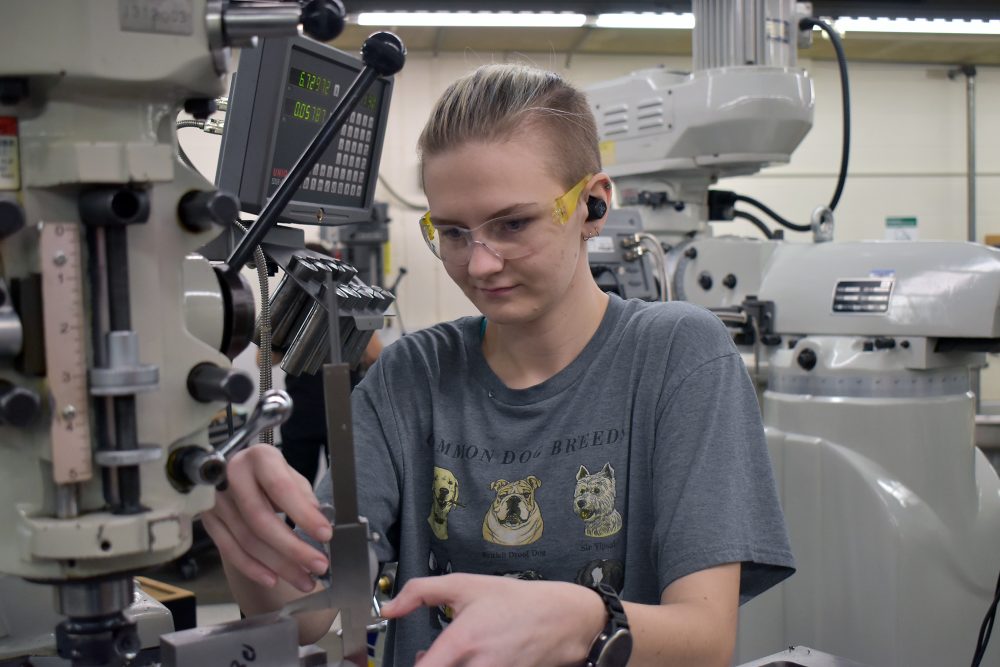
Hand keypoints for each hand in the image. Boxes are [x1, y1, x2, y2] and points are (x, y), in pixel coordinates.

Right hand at [202, 444, 330, 592]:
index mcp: (260, 458)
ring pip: (247, 540)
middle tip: (318, 566)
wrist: (237, 472)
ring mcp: (216, 500)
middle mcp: (232, 476)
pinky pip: (229, 550)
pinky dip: (253, 568)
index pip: (281, 488)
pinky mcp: (209, 521)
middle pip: (261, 520)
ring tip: (304, 580)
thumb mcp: (290, 474)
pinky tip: (273, 578)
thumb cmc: (270, 474)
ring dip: (278, 565)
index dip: (303, 514)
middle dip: (293, 548)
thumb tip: (319, 521)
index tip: (325, 534)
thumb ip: (303, 495)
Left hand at [381, 573, 605, 666]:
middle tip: (426, 656)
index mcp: (462, 642)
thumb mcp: (465, 585)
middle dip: (428, 666)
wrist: (562, 619)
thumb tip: (388, 608)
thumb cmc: (514, 601)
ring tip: (448, 657)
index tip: (413, 656)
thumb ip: (421, 592)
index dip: (415, 664)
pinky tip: (469, 662)